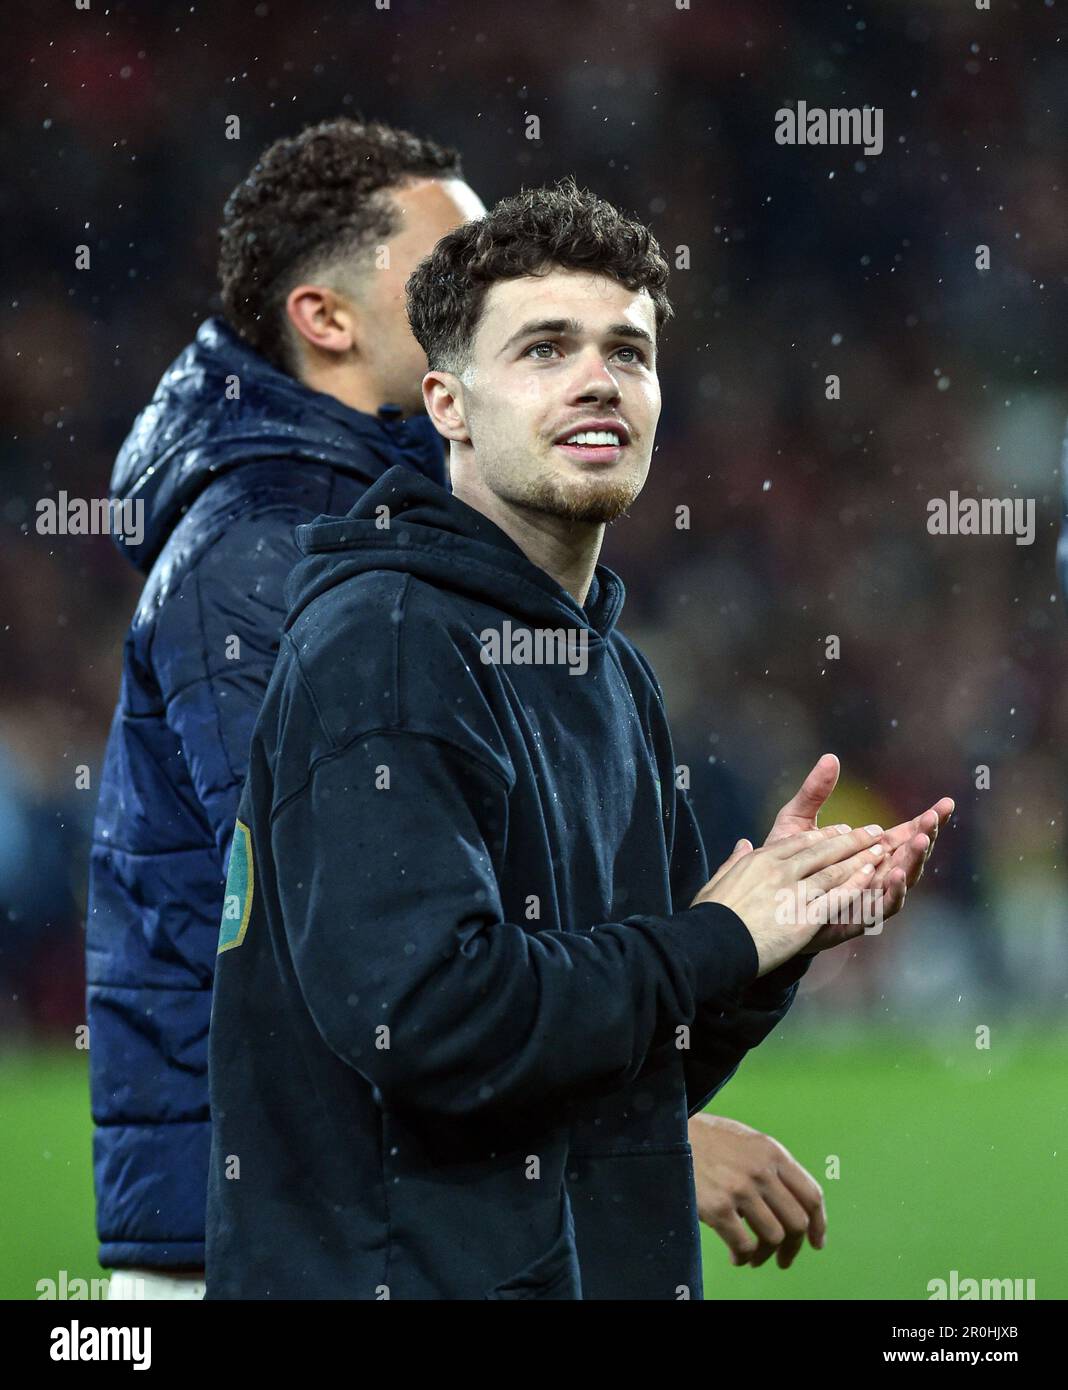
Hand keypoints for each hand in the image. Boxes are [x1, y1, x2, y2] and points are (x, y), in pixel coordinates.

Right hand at [688, 1113, 825, 1268]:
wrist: (668, 1132)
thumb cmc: (707, 1139)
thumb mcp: (747, 1141)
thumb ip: (771, 1166)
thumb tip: (791, 1204)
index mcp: (772, 1152)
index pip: (811, 1194)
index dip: (819, 1224)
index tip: (816, 1242)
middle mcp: (761, 1170)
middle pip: (797, 1222)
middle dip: (793, 1247)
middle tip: (782, 1259)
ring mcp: (740, 1189)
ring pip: (774, 1237)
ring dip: (766, 1255)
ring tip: (753, 1257)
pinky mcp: (718, 1208)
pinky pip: (745, 1245)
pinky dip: (744, 1257)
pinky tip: (736, 1257)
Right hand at [691, 824, 887, 972]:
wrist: (713, 944)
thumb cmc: (710, 917)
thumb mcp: (718, 880)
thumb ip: (734, 860)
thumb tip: (743, 843)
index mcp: (760, 860)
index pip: (799, 842)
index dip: (824, 835)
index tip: (841, 830)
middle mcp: (781, 870)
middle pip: (823, 850)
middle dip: (851, 840)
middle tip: (872, 832)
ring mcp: (795, 892)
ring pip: (835, 870)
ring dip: (861, 858)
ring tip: (881, 849)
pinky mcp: (806, 917)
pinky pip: (838, 896)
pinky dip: (857, 883)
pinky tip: (872, 875)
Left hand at [759, 753, 954, 951]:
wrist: (761, 904)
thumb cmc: (783, 862)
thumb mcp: (797, 821)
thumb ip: (815, 793)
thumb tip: (831, 757)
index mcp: (866, 851)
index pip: (903, 834)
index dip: (925, 820)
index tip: (945, 804)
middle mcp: (873, 874)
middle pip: (910, 857)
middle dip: (924, 837)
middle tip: (932, 819)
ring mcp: (867, 896)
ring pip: (902, 880)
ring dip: (913, 861)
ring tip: (919, 840)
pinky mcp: (856, 918)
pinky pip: (881, 907)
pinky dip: (892, 891)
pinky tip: (894, 873)